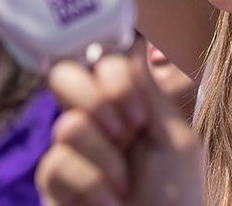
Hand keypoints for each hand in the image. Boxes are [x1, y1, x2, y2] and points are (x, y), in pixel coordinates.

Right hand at [37, 47, 204, 205]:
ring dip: (105, 160)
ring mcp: (73, 154)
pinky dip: (90, 186)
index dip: (114, 77)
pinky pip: (56, 165)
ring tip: (124, 187)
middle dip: (96, 99)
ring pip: (68, 126)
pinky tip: (109, 204)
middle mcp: (97, 124)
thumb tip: (134, 41)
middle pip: (65, 75)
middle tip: (126, 132)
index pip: (100, 62)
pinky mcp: (54, 186)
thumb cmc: (177, 203)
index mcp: (129, 108)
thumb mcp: (178, 143)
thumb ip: (151, 91)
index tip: (140, 113)